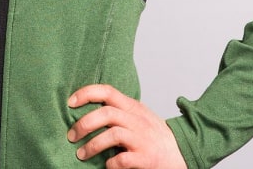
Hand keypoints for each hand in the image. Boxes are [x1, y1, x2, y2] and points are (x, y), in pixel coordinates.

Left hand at [67, 84, 186, 167]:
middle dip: (84, 124)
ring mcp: (142, 139)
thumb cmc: (154, 135)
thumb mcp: (138, 115)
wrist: (182, 153)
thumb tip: (89, 109)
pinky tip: (106, 166)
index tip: (70, 102)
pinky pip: (123, 159)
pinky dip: (110, 163)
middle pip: (106, 113)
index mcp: (132, 107)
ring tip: (81, 154)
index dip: (86, 93)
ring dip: (92, 145)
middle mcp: (137, 120)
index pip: (107, 91)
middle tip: (71, 136)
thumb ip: (119, 110)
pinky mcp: (146, 158)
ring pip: (112, 135)